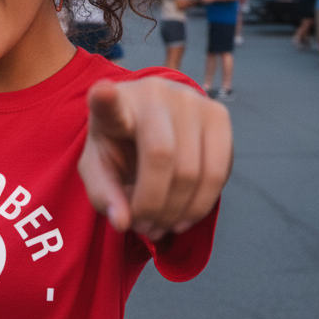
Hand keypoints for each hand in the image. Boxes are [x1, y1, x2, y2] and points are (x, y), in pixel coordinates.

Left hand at [78, 76, 231, 240]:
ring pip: (193, 170)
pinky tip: (182, 216)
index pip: (109, 102)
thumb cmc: (119, 147)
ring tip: (160, 226)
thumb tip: (123, 223)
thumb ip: (103, 196)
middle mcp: (154, 94)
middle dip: (153, 205)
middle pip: (161, 156)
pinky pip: (219, 172)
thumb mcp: (99, 171)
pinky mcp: (219, 114)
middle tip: (143, 227)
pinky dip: (201, 205)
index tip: (102, 91)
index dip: (105, 99)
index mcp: (115, 105)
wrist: (150, 124)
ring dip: (177, 213)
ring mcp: (191, 100)